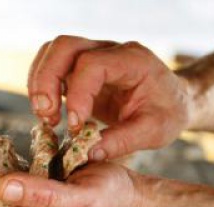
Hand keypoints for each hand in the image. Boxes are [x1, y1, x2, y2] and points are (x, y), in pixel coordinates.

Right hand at [28, 35, 190, 159]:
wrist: (173, 101)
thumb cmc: (168, 112)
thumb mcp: (155, 131)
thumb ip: (123, 141)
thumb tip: (88, 153)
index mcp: (133, 60)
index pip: (92, 64)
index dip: (77, 94)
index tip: (75, 125)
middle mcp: (109, 51)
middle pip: (64, 47)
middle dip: (47, 80)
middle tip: (47, 115)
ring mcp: (93, 56)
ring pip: (53, 52)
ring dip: (40, 82)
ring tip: (46, 116)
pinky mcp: (81, 69)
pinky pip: (52, 66)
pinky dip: (41, 86)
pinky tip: (49, 113)